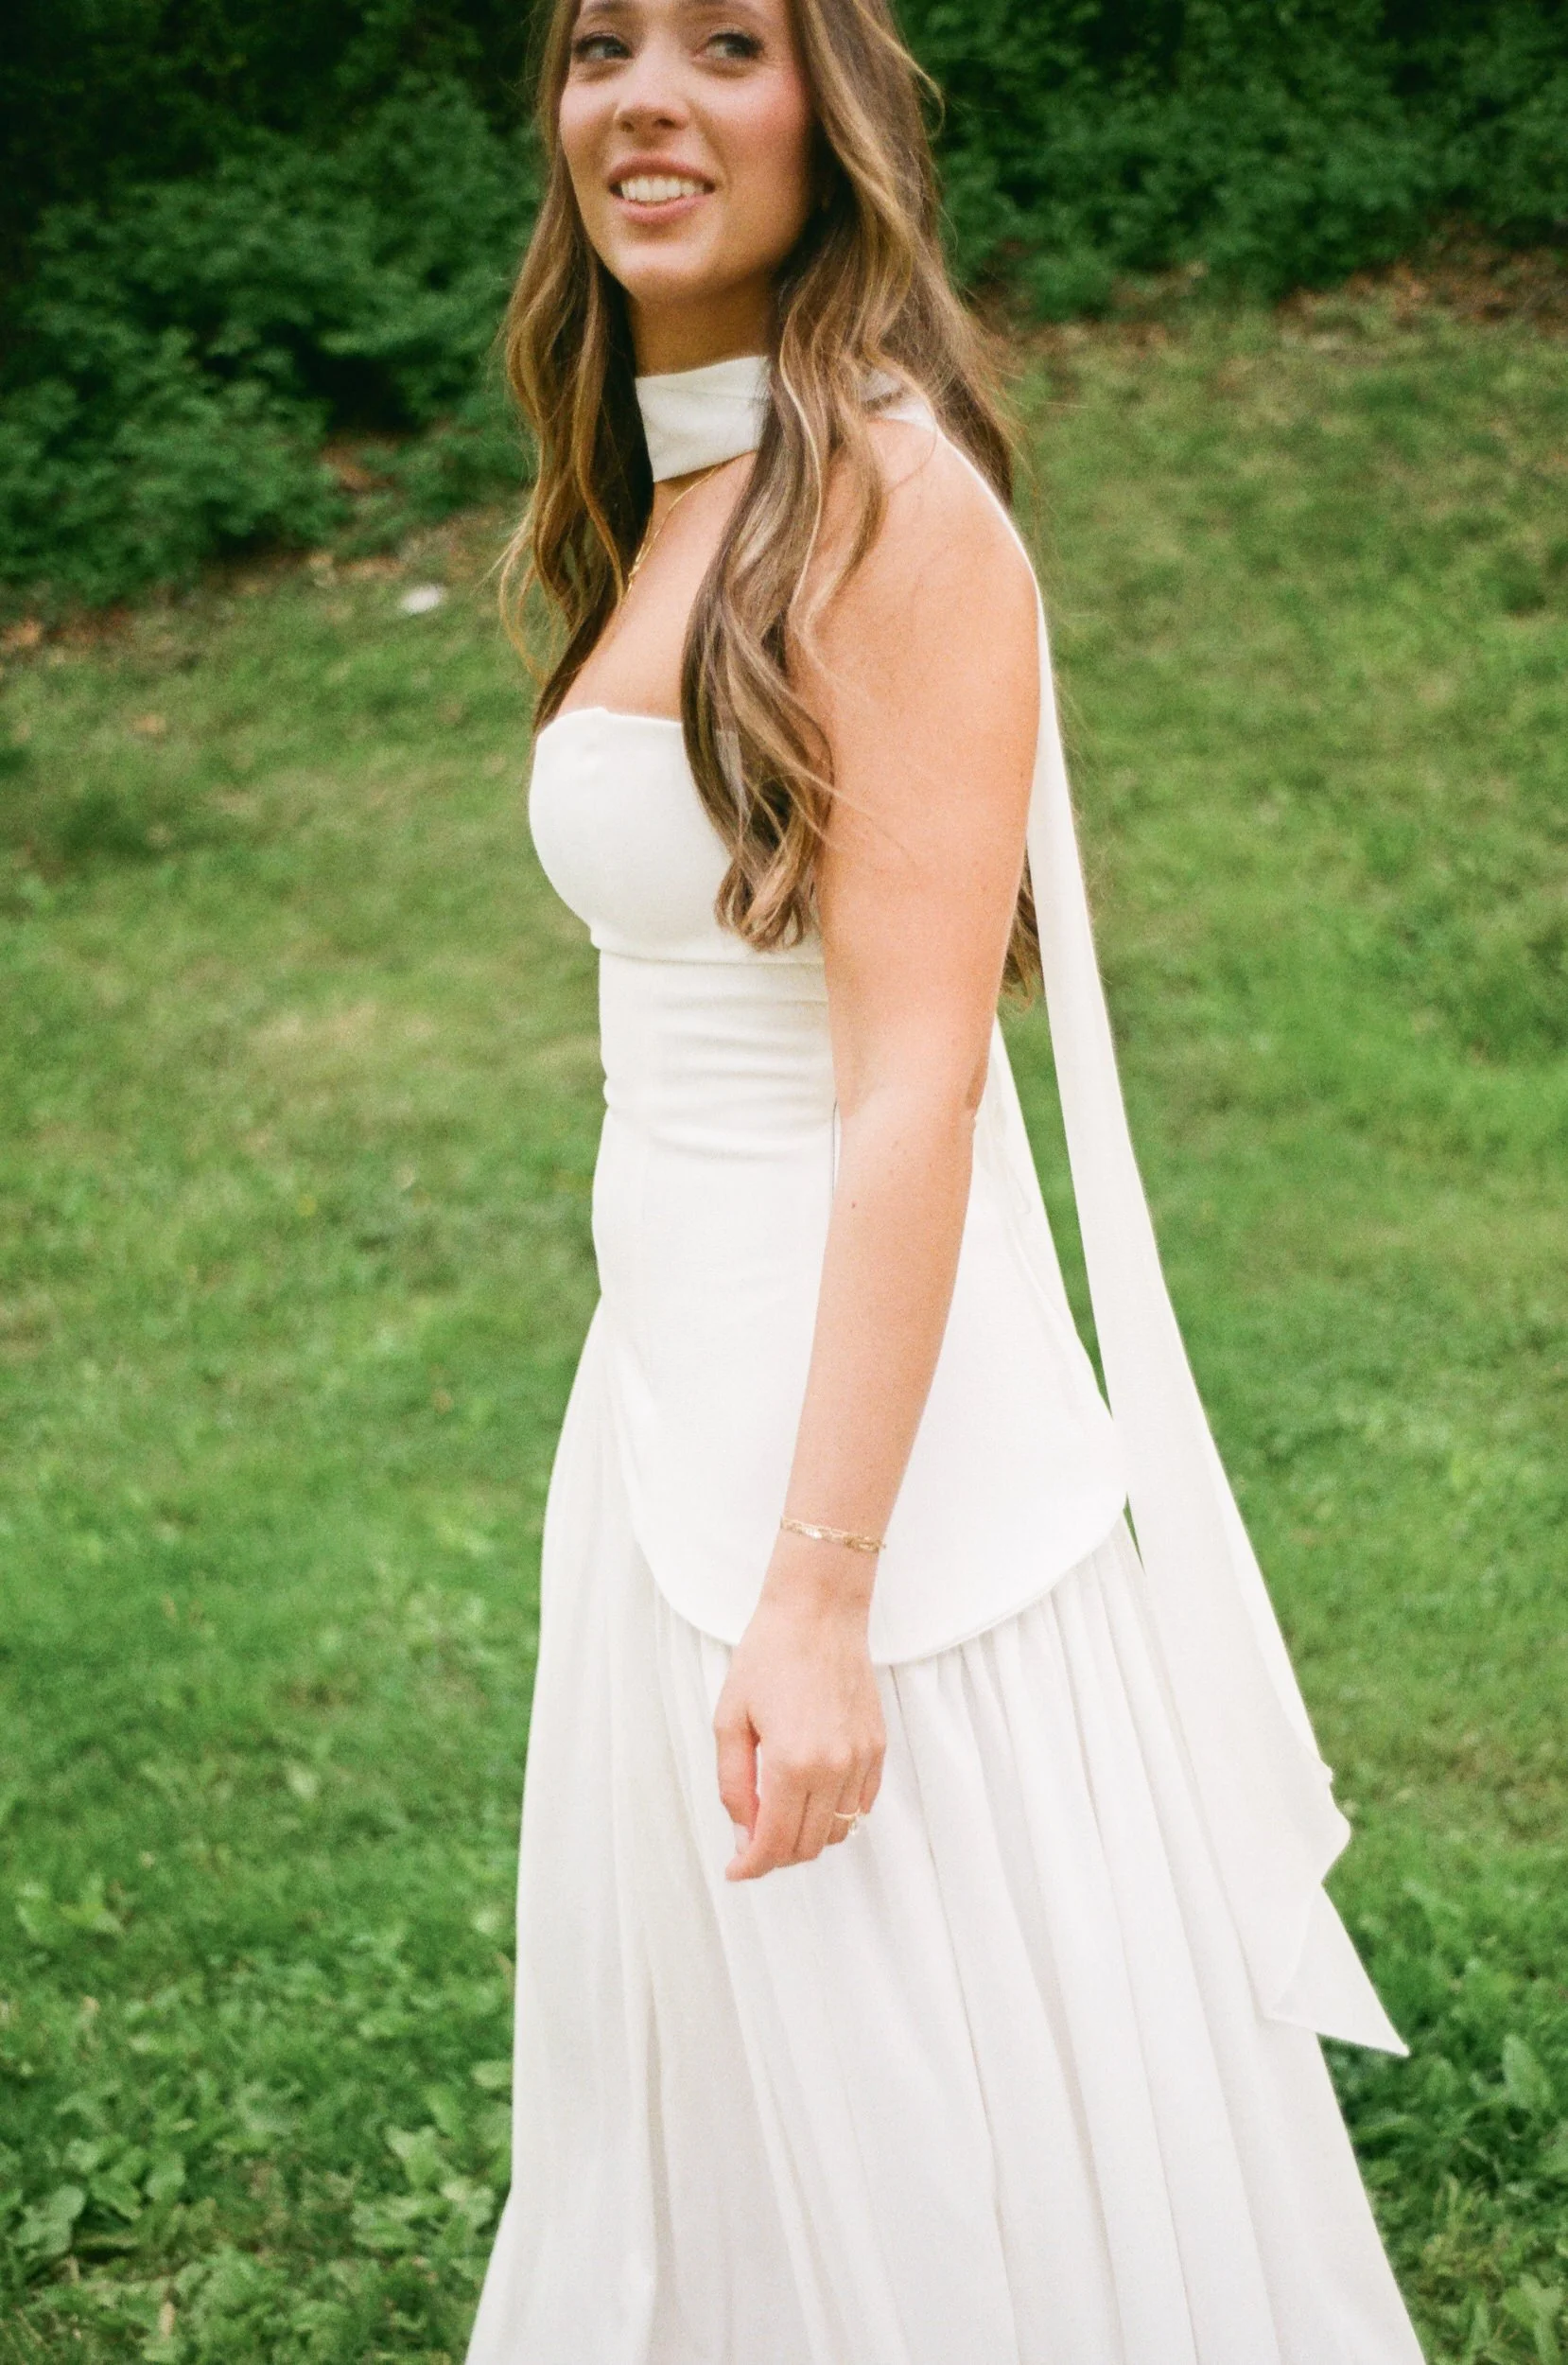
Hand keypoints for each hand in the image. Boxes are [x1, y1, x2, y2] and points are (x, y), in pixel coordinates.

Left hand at [713, 1538, 885, 1881]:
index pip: (775, 1843)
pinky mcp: (878, 1747)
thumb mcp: (730, 1720)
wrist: (818, 1612)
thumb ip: (733, 1785)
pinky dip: (837, 1816)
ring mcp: (861, 1759)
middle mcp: (833, 1768)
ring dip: (807, 1838)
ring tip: (779, 1819)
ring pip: (839, 1832)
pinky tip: (812, 1799)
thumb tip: (743, 1835)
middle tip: (750, 1845)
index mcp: (792, 1763)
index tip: (735, 1871)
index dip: (751, 1866)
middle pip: (808, 1845)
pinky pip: (862, 1805)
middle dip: (775, 1856)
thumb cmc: (767, 1656)